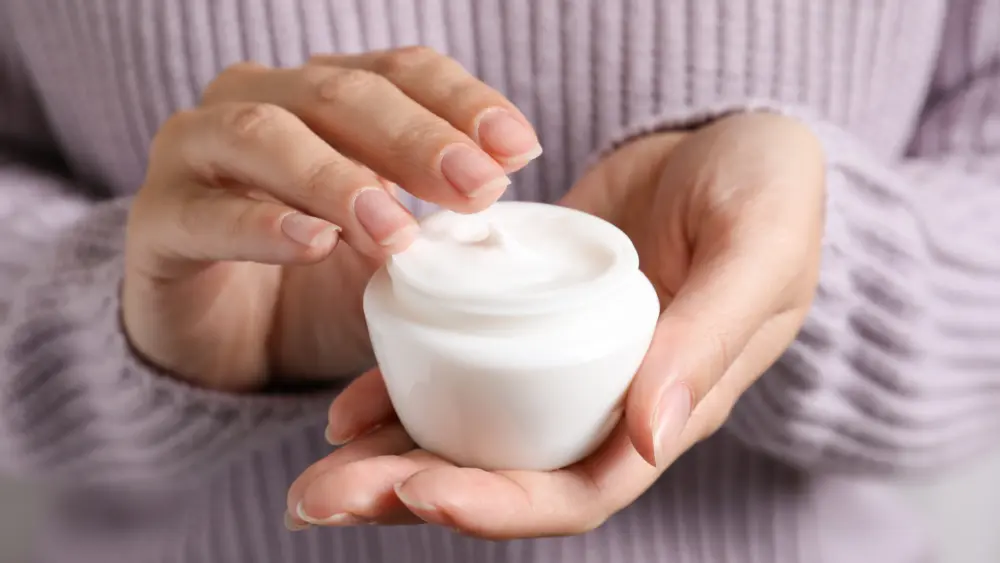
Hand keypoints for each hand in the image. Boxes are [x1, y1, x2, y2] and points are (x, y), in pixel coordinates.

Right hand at [122, 48, 541, 390]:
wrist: (225, 345)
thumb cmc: (318, 285)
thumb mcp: (391, 250)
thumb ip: (437, 225)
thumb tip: (502, 197)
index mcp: (321, 98)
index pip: (397, 72)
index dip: (459, 101)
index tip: (518, 147)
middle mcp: (255, 104)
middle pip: (338, 94)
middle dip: (415, 139)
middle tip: (475, 188)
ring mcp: (194, 156)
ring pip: (264, 135)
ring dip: (338, 179)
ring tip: (394, 230)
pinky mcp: (157, 223)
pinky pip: (206, 213)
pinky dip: (262, 225)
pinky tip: (313, 244)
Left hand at [286, 112, 824, 536]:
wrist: (728, 137)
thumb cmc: (767, 190)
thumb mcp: (757, 250)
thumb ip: (708, 339)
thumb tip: (650, 435)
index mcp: (667, 408)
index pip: (579, 489)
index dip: (500, 504)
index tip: (419, 491)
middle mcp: (605, 403)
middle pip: (504, 478)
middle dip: (411, 496)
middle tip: (320, 500)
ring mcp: (559, 366)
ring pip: (469, 436)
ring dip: (388, 464)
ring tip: (313, 479)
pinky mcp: (524, 319)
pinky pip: (458, 368)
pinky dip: (400, 393)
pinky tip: (346, 409)